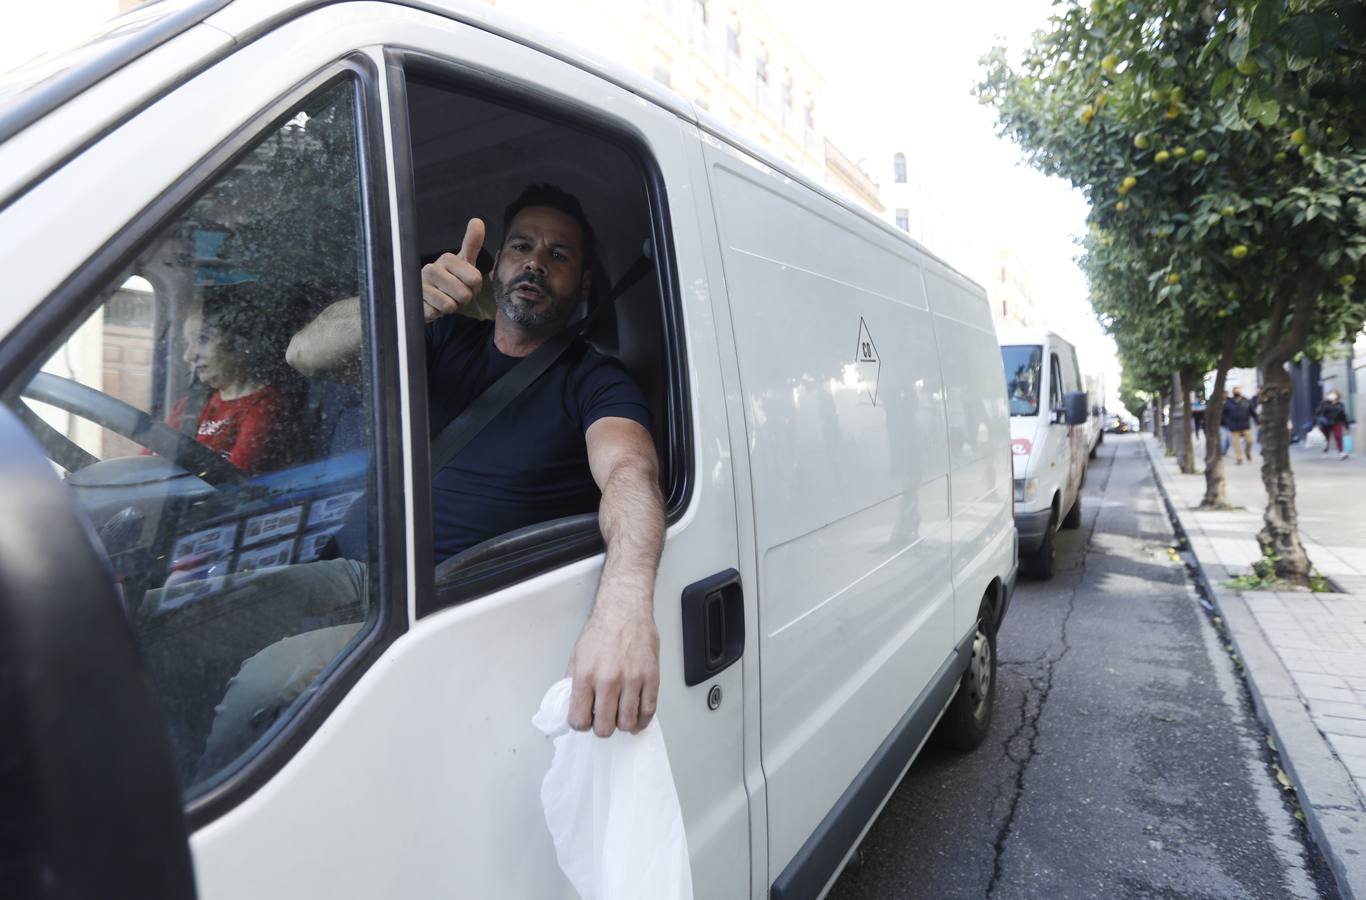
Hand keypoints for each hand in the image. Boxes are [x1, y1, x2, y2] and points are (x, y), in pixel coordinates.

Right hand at [420, 218, 484, 322]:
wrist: (428, 296)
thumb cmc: (451, 278)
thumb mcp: (465, 261)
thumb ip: (472, 243)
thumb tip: (477, 221)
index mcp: (447, 259)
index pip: (475, 279)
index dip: (475, 287)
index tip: (466, 282)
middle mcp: (431, 269)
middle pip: (464, 295)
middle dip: (463, 299)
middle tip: (454, 293)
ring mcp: (420, 286)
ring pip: (449, 306)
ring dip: (451, 307)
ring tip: (444, 299)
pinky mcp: (413, 302)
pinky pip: (435, 314)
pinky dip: (437, 314)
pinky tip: (433, 306)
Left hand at [566, 603, 659, 736]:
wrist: (624, 610)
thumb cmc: (601, 631)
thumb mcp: (577, 656)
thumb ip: (574, 684)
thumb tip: (572, 707)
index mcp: (585, 676)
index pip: (579, 720)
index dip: (581, 724)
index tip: (585, 720)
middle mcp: (608, 680)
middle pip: (604, 727)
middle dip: (602, 727)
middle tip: (604, 718)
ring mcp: (632, 680)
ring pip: (627, 723)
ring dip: (622, 724)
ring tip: (620, 716)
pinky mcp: (651, 678)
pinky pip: (648, 711)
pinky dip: (642, 720)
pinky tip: (637, 717)